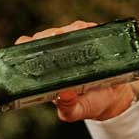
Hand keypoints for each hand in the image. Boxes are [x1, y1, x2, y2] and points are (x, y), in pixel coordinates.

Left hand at [14, 22, 138, 124]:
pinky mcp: (90, 39)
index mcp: (46, 71)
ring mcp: (73, 45)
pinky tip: (89, 31)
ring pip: (66, 30)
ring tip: (75, 33)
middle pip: (46, 38)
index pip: (27, 53)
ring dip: (69, 30)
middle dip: (49, 36)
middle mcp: (56, 55)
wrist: (114, 98)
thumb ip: (67, 107)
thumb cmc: (89, 103)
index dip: (25, 46)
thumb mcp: (76, 111)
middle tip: (56, 37)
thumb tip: (64, 94)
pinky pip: (86, 29)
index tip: (26, 43)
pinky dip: (87, 28)